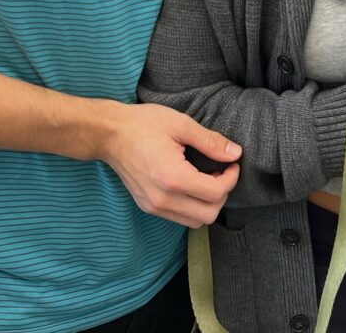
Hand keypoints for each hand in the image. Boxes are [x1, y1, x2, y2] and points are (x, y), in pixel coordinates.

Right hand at [101, 102, 241, 226]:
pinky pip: (179, 217)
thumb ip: (210, 141)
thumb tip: (235, 153)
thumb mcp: (181, 125)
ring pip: (195, 221)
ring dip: (208, 203)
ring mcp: (154, 206)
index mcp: (172, 178)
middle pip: (209, 215)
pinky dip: (193, 206)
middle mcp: (162, 199)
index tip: (232, 162)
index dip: (231, 178)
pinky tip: (192, 184)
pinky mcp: (148, 207)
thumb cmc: (144, 124)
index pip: (215, 193)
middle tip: (221, 171)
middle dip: (222, 194)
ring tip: (207, 178)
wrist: (110, 134)